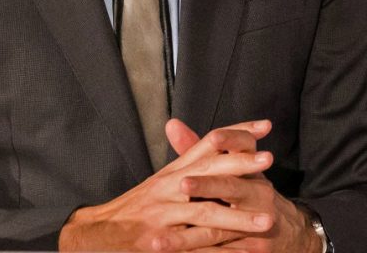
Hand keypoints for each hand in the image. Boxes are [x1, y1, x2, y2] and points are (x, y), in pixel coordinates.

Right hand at [58, 120, 274, 251]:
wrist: (96, 232)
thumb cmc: (140, 204)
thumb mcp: (166, 178)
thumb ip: (194, 159)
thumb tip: (223, 138)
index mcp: (175, 171)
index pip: (208, 144)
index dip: (236, 133)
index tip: (265, 126)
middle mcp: (170, 188)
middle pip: (209, 172)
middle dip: (240, 166)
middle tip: (269, 160)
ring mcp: (163, 217)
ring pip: (205, 214)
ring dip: (237, 218)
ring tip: (267, 220)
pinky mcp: (157, 243)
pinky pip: (193, 248)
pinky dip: (218, 252)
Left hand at [152, 120, 320, 252]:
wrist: (286, 233)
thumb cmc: (250, 197)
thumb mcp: (233, 171)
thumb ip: (200, 150)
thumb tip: (172, 124)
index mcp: (251, 171)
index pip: (244, 149)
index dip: (230, 141)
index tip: (214, 137)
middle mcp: (259, 194)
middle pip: (233, 187)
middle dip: (208, 185)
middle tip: (182, 183)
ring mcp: (259, 222)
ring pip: (221, 228)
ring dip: (188, 237)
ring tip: (158, 241)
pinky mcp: (253, 249)